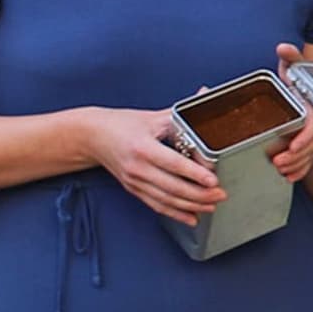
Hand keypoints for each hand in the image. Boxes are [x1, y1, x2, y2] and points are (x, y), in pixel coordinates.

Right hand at [91, 105, 223, 223]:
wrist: (92, 136)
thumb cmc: (123, 125)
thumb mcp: (152, 117)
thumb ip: (181, 113)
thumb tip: (205, 94)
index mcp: (143, 147)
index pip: (173, 163)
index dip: (194, 173)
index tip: (213, 179)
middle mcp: (137, 167)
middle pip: (172, 186)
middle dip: (199, 194)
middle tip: (220, 194)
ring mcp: (134, 181)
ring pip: (166, 199)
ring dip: (191, 205)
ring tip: (211, 205)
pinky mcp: (133, 189)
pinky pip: (156, 205)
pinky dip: (175, 213)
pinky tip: (191, 217)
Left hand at [265, 43, 312, 183]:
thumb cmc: (302, 79)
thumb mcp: (297, 68)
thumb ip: (291, 58)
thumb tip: (283, 47)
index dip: (304, 138)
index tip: (291, 147)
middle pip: (312, 145)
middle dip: (296, 158)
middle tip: (278, 164)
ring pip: (311, 155)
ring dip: (297, 166)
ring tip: (280, 170)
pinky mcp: (307, 143)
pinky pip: (308, 160)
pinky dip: (300, 170)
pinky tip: (288, 176)